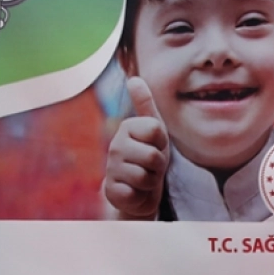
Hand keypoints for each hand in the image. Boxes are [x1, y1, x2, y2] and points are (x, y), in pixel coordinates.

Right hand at [103, 78, 170, 219]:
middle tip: (151, 167)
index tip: (156, 146)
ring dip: (151, 182)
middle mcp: (115, 146)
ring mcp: (111, 169)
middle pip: (153, 156)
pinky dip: (140, 196)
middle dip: (159, 166)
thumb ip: (146, 105)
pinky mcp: (111, 191)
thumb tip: (134, 78)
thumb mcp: (154, 130)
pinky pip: (135, 194)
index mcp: (127, 128)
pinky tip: (135, 192)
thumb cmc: (149, 158)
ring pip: (145, 177)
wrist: (139, 190)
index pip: (157, 131)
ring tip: (144, 179)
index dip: (162, 142)